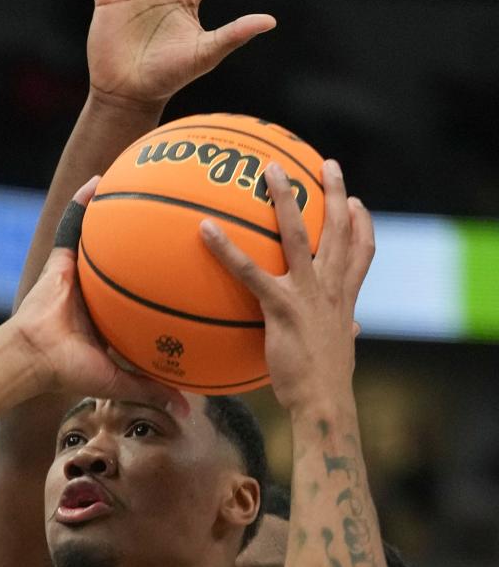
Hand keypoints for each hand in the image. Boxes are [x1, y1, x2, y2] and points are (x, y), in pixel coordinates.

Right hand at [10, 178, 184, 408]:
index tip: (190, 270)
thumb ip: (152, 389)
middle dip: (147, 243)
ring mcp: (79, 274)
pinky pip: (73, 226)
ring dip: (115, 214)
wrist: (34, 357)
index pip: (142, 296)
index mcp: (112, 318)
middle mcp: (98, 292)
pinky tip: (99, 181)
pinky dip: (82, 203)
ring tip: (141, 186)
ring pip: (102, 239)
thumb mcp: (120, 380)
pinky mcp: (61, 261)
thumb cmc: (69, 370)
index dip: (162, 282)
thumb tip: (186, 409)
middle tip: (177, 222)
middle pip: (128, 261)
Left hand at [199, 161, 374, 410]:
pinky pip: (248, 271)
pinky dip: (225, 248)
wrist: (323, 402)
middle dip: (335, 193)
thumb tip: (351, 331)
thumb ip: (342, 333)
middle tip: (328, 164)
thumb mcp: (339, 352)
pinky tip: (204, 229)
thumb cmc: (325, 385)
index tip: (357, 203)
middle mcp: (330, 288)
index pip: (362, 253)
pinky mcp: (280, 306)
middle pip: (338, 230)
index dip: (362, 225)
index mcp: (344, 299)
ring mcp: (307, 293)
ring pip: (297, 234)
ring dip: (284, 198)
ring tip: (269, 170)